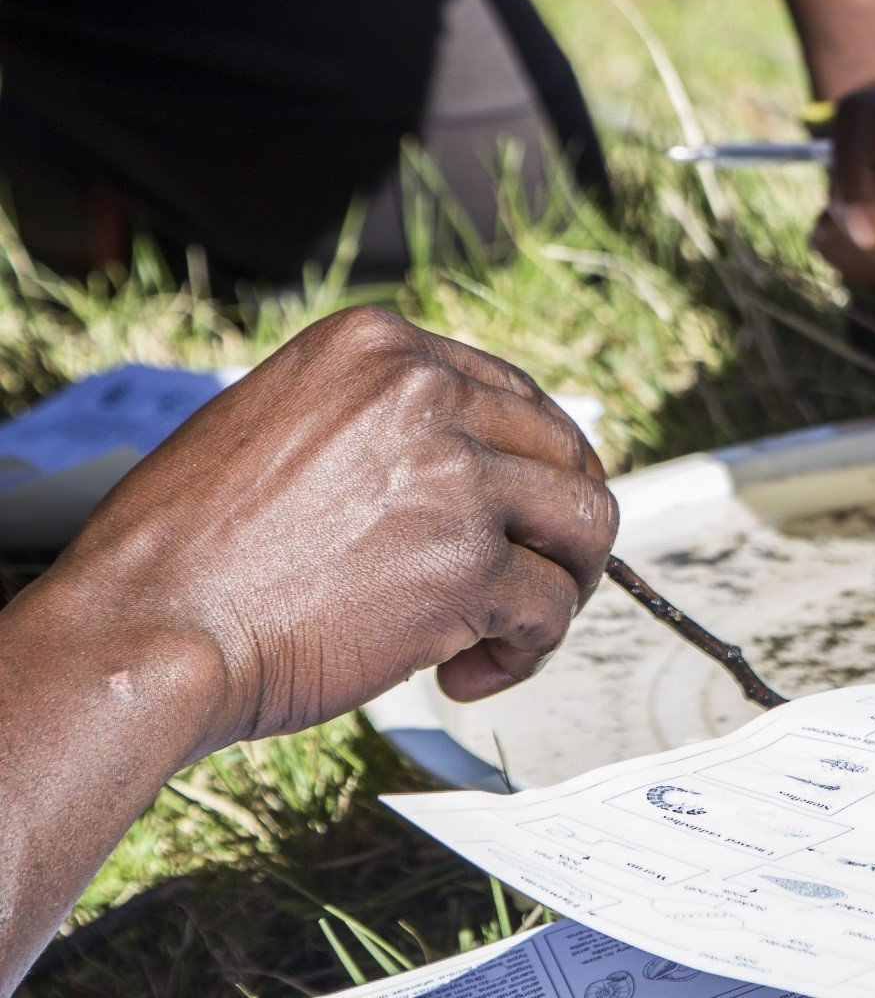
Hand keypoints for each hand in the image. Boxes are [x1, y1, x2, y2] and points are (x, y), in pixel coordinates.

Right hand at [20, 308, 616, 753]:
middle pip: (564, 453)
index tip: (519, 513)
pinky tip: (467, 675)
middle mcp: (426, 394)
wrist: (142, 631)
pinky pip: (549, 607)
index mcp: (378, 346)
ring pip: (585, 525)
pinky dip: (526, 651)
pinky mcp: (468, 565)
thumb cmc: (185, 553)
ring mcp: (455, 477)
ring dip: (562, 586)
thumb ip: (370, 423)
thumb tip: (459, 460)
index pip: (513, 394)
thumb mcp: (273, 423)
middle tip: (533, 578)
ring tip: (510, 629)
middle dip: (559, 526)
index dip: (528, 465)